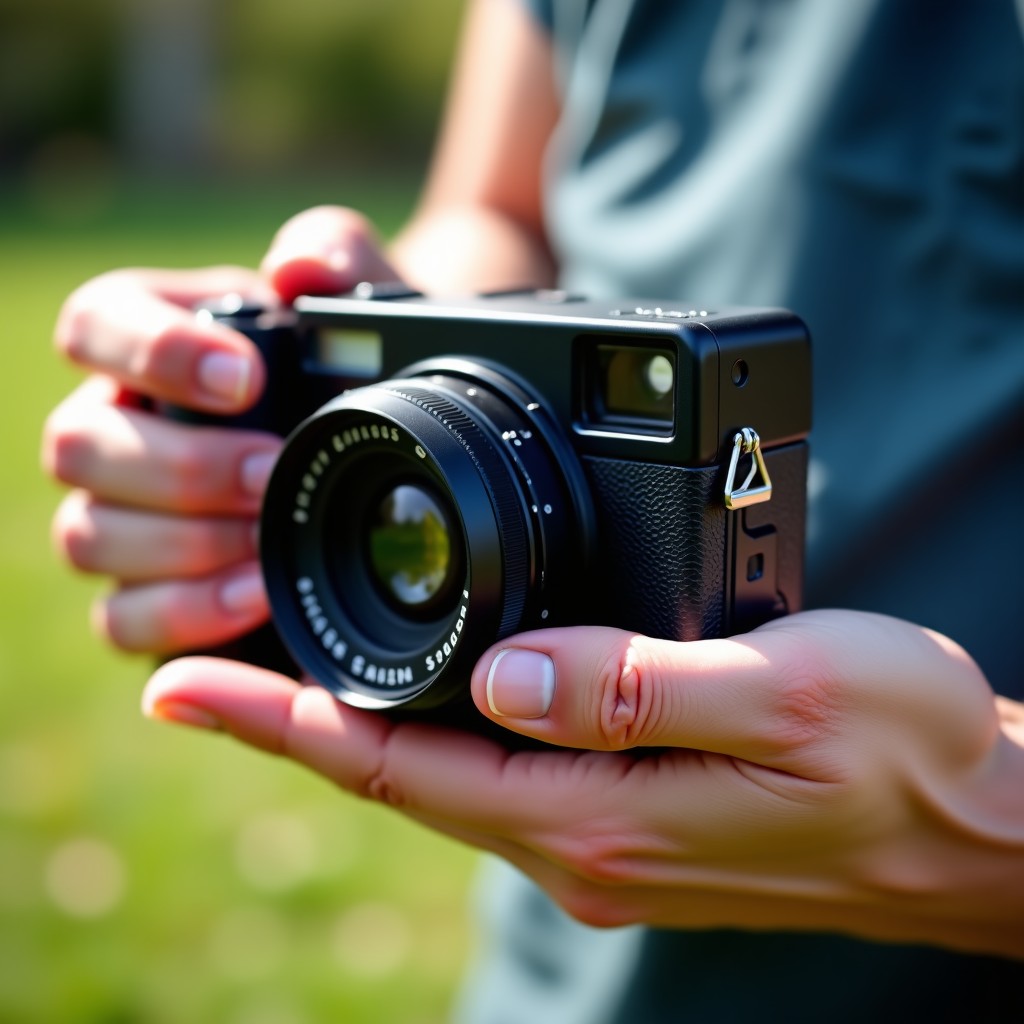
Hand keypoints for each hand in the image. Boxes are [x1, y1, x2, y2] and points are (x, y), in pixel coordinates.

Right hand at [43, 206, 399, 653]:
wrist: (369, 438)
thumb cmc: (347, 363)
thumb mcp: (357, 300)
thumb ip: (336, 255)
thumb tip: (300, 267)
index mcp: (150, 339)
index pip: (96, 323)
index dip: (153, 351)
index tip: (244, 377)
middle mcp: (117, 425)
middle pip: (78, 445)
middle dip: (181, 467)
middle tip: (270, 473)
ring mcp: (119, 510)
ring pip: (88, 534)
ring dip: (181, 545)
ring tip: (267, 544)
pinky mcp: (143, 586)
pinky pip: (123, 615)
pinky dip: (185, 612)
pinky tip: (255, 595)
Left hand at [142, 610, 1023, 959]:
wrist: (973, 828)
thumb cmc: (905, 756)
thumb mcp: (786, 697)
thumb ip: (638, 687)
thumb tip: (501, 673)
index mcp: (598, 812)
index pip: (396, 768)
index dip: (279, 722)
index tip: (177, 687)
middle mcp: (583, 836)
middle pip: (395, 774)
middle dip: (288, 721)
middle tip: (196, 666)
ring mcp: (604, 832)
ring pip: (440, 773)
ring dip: (353, 725)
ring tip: (278, 670)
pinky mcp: (633, 812)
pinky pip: (497, 770)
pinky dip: (432, 729)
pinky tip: (423, 693)